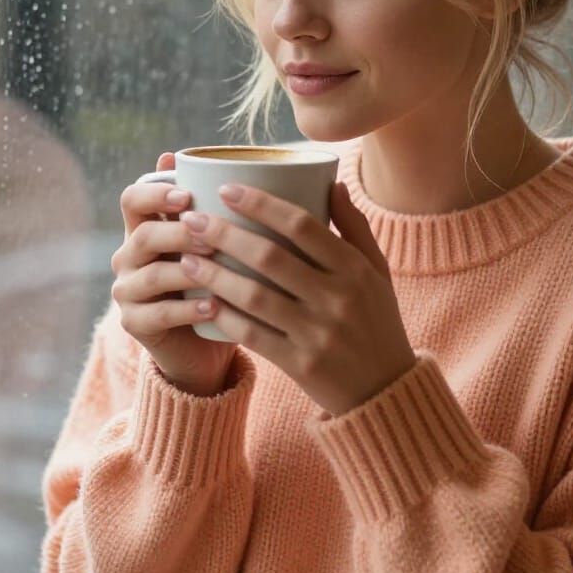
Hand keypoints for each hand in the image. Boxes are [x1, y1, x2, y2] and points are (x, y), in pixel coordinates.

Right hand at [110, 152, 237, 396]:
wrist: (204, 344)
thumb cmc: (215, 281)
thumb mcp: (218, 243)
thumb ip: (217, 209)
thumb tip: (229, 165)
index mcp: (144, 228)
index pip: (132, 198)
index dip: (154, 193)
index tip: (187, 193)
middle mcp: (129, 256)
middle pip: (143, 235)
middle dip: (180, 232)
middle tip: (213, 236)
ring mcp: (128, 291)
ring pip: (152, 274)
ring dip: (188, 269)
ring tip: (217, 266)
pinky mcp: (135, 324)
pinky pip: (159, 314)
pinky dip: (189, 309)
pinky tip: (215, 306)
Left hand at [176, 180, 416, 415]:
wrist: (386, 390)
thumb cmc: (377, 321)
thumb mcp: (378, 272)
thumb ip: (355, 228)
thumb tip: (333, 183)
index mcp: (355, 269)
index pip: (303, 225)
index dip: (261, 204)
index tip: (227, 190)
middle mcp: (338, 298)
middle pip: (271, 257)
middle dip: (224, 234)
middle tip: (191, 220)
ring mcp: (318, 333)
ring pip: (255, 296)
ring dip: (215, 275)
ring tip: (186, 258)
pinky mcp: (301, 364)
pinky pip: (254, 336)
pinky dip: (226, 318)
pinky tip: (203, 302)